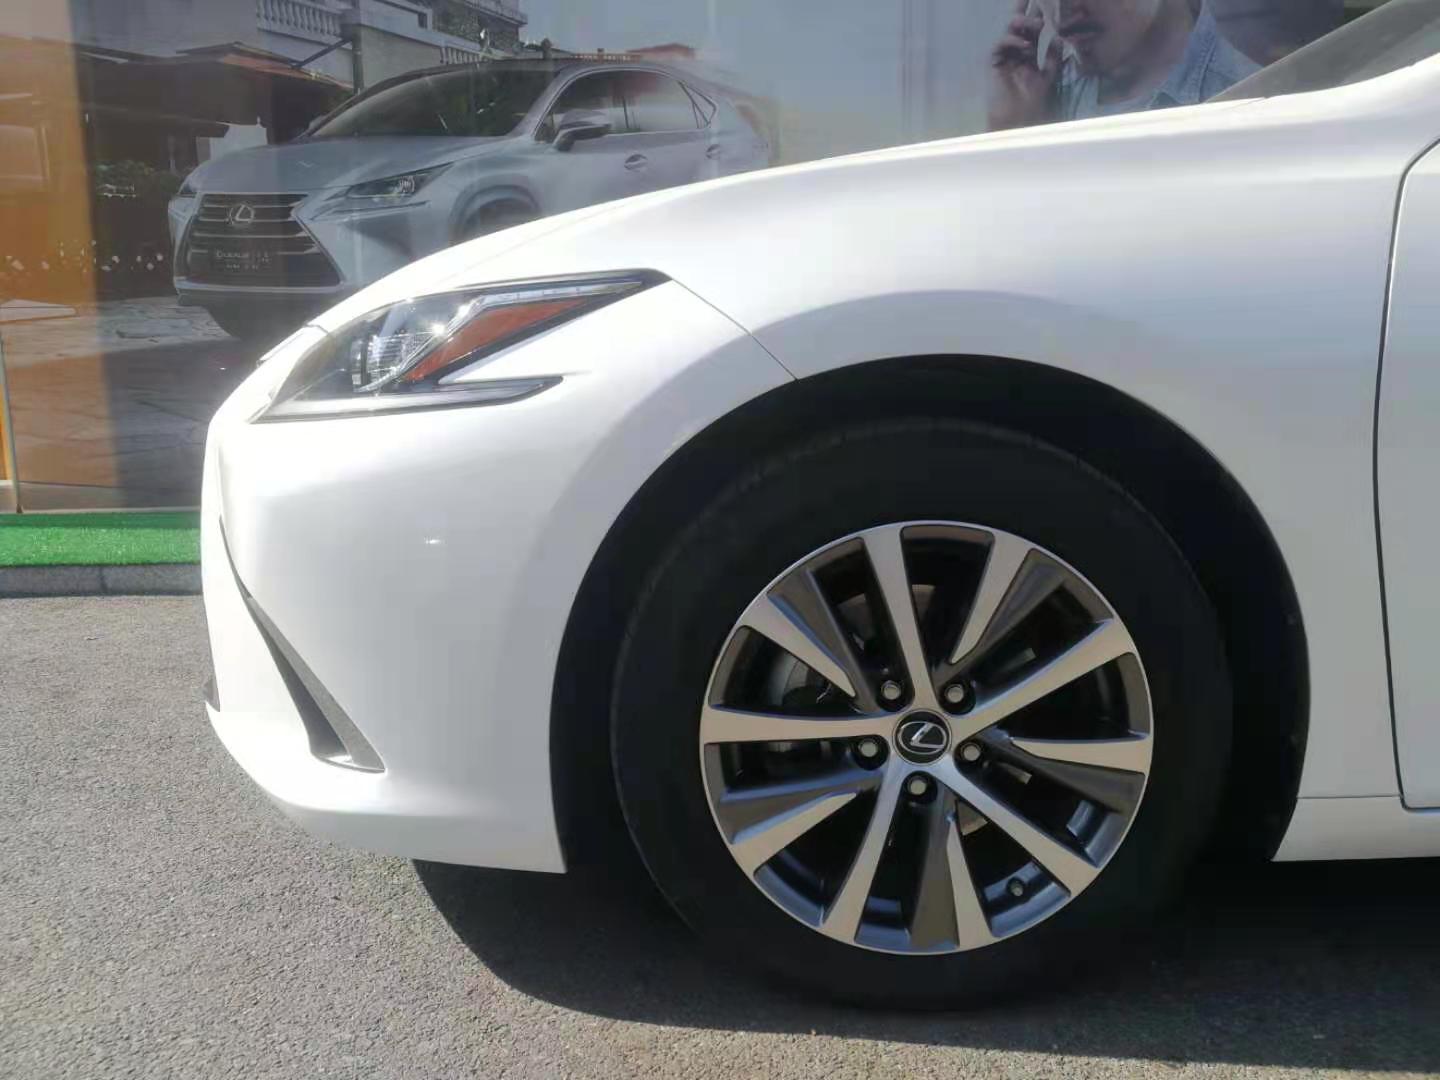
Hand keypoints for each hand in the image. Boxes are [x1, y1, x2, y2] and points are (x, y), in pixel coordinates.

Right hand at [986, 1, 1061, 131]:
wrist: (1017, 118)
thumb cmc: (1032, 100)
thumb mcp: (1049, 74)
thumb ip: (1053, 55)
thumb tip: (1057, 35)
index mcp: (1028, 51)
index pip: (1033, 27)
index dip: (1039, 12)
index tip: (1049, 1)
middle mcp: (1015, 49)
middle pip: (1019, 22)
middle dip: (1025, 7)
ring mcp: (1003, 54)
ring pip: (1010, 29)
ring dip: (1025, 23)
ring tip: (1038, 24)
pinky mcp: (993, 60)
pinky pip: (1001, 43)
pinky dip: (1013, 41)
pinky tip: (1026, 46)